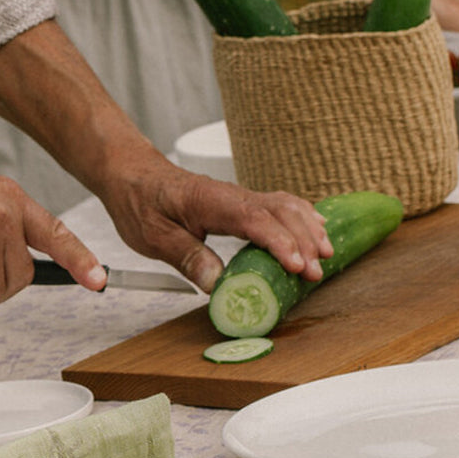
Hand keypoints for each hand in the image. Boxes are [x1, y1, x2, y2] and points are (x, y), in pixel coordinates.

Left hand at [97, 154, 333, 294]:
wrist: (132, 175)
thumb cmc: (140, 202)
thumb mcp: (152, 236)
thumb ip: (186, 256)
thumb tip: (217, 282)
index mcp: (210, 201)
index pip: (254, 219)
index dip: (278, 242)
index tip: (295, 265)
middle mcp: (232, 195)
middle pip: (279, 212)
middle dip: (303, 241)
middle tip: (315, 273)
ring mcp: (239, 197)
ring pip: (285, 206)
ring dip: (308, 229)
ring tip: (326, 255)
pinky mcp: (241, 203)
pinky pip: (280, 206)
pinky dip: (302, 218)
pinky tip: (317, 230)